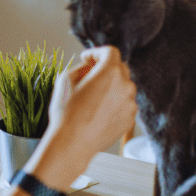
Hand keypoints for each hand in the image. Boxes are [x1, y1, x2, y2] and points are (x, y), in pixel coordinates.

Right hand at [25, 46, 136, 190]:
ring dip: (111, 88)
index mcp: (110, 71)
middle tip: (89, 77)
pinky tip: (98, 113)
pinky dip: (114, 104)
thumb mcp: (65, 80)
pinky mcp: (130, 119)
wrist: (72, 143)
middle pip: (120, 68)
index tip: (87, 59)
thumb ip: (82, 67)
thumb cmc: (66, 112)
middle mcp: (126, 85)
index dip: (97, 52)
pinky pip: (124, 105)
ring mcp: (130, 103)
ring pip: (123, 88)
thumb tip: (90, 68)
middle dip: (105, 69)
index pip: (110, 51)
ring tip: (92, 100)